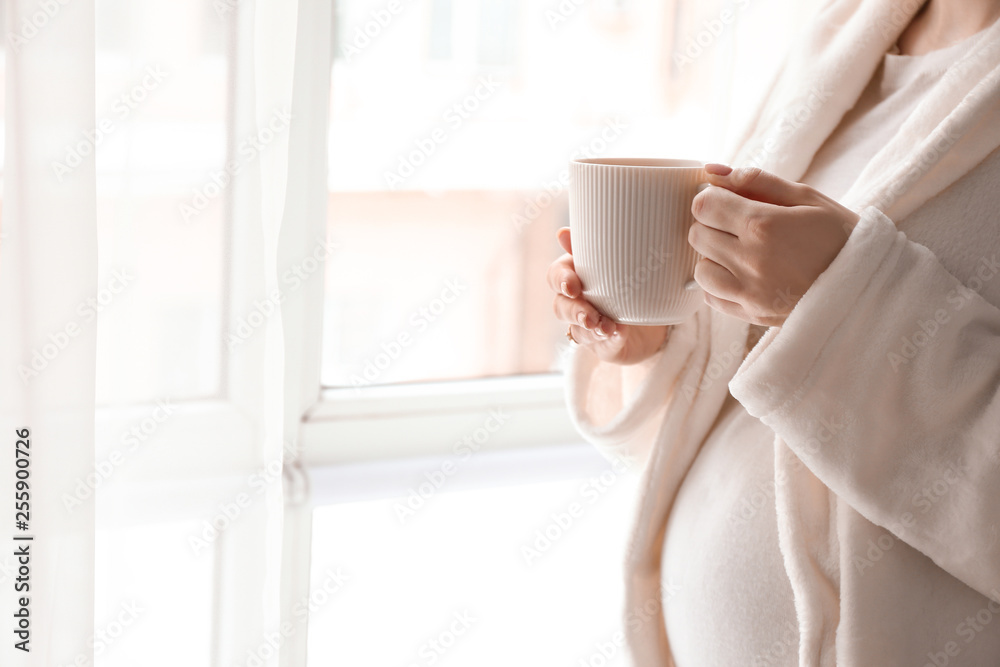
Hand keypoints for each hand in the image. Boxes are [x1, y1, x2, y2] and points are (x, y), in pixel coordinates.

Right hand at [548, 227, 668, 364]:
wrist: (662, 309)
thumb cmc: (637, 276)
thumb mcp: (624, 257)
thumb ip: (597, 245)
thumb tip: (563, 233)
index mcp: (577, 275)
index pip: (556, 276)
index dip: (560, 280)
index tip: (572, 285)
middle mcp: (577, 301)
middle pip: (561, 306)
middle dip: (574, 310)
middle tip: (589, 315)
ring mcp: (589, 327)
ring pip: (577, 330)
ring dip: (590, 329)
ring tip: (607, 328)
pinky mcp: (604, 346)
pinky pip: (601, 347)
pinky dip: (609, 341)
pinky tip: (618, 335)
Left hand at [687, 164, 859, 326]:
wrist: (869, 285)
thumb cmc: (840, 235)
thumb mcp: (807, 198)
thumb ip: (757, 181)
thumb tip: (712, 171)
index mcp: (763, 226)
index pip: (704, 206)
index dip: (712, 199)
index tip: (728, 201)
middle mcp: (750, 261)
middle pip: (697, 235)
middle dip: (712, 225)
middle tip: (738, 225)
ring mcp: (749, 292)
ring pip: (700, 269)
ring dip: (713, 257)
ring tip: (741, 252)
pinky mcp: (751, 314)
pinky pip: (712, 297)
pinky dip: (719, 284)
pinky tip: (743, 274)